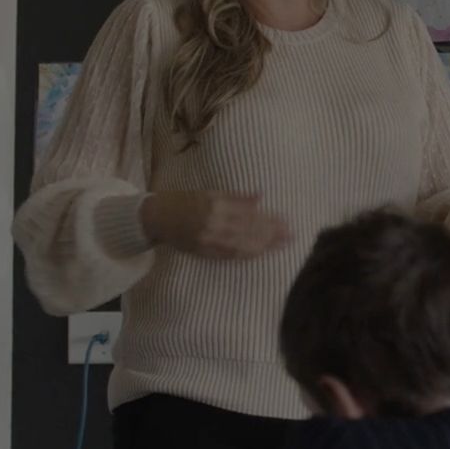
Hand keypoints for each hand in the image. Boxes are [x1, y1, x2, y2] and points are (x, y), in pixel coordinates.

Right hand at [140, 191, 289, 259]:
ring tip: (282, 245)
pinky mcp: (206, 253)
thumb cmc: (184, 201)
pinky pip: (231, 256)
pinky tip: (262, 253)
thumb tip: (260, 195)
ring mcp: (210, 242)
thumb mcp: (209, 192)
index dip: (269, 219)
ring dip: (265, 246)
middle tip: (291, 235)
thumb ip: (236, 196)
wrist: (157, 218)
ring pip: (242, 246)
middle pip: (249, 231)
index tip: (286, 221)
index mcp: (216, 207)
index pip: (249, 215)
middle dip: (272, 234)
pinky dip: (248, 254)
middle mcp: (214, 225)